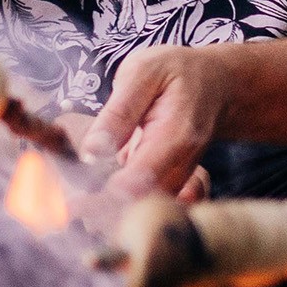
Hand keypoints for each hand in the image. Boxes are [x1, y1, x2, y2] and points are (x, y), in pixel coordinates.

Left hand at [86, 44, 236, 203]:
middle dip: (103, 211)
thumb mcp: (142, 73)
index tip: (75, 205)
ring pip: (146, 210)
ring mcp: (181, 178)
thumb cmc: (176, 73)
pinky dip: (122, 210)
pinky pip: (151, 206)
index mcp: (176, 136)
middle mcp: (183, 165)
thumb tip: (93, 151)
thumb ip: (119, 111)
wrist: (216, 84)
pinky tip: (99, 206)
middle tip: (70, 210)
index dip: (107, 196)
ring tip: (79, 209)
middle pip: (144, 203)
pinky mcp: (173, 185)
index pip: (142, 178)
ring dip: (110, 214)